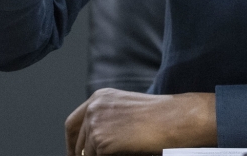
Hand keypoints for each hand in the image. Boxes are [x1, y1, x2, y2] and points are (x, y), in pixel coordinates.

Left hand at [65, 89, 215, 155]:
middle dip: (80, 154)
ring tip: (119, 152)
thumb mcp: (125, 111)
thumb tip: (90, 145)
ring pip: (85, 153)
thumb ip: (106, 120)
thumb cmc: (158, 117)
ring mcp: (96, 123)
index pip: (73, 123)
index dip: (72, 142)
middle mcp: (94, 107)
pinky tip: (125, 153)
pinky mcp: (101, 140)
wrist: (175, 119)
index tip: (76, 154)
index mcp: (100, 97)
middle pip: (75, 140)